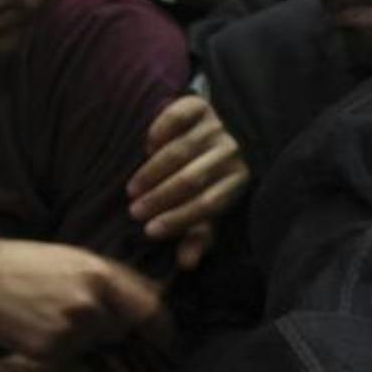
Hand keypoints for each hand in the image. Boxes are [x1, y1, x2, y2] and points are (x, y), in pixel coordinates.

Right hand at [0, 238, 167, 360]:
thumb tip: (162, 297)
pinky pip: (72, 355)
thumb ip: (122, 279)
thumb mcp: (80, 259)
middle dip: (115, 327)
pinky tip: (43, 325)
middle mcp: (87, 306)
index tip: (168, 337)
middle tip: (85, 312)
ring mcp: (66, 332)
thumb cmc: (35, 264)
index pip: (150, 312)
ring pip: (97, 344)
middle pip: (123, 331)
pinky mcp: (47, 352)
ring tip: (58, 314)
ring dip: (89, 336)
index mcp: (100, 277)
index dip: (163, 328)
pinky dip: (65, 346)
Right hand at [128, 95, 247, 269]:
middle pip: (193, 179)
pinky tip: (145, 149)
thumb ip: (197, 235)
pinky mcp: (200, 106)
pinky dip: (158, 133)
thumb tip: (186, 264)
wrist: (208, 134)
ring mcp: (216, 127)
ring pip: (180, 152)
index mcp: (239, 180)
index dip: (178, 219)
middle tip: (134, 211)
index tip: (149, 232)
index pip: (209, 204)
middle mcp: (232, 152)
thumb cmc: (205, 181)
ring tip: (133, 189)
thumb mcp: (204, 209)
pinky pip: (175, 119)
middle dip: (161, 198)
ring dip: (152, 172)